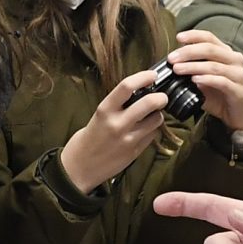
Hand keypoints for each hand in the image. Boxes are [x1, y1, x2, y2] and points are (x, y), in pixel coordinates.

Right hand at [60, 67, 169, 193]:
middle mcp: (117, 124)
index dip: (144, 77)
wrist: (80, 167)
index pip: (127, 86)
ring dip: (158, 115)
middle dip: (161, 97)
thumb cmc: (89, 138)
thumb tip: (140, 92)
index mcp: (104, 110)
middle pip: (149, 102)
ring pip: (156, 120)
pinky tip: (145, 130)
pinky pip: (152, 135)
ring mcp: (128, 139)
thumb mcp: (99, 116)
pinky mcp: (135, 152)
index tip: (152, 76)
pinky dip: (152, 130)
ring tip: (152, 115)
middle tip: (162, 97)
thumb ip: (117, 106)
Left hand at [168, 30, 242, 134]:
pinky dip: (207, 79)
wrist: (239, 115)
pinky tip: (195, 80)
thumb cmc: (220, 95)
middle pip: (210, 49)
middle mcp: (234, 60)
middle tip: (172, 58)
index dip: (194, 35)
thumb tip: (172, 65)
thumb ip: (192, 71)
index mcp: (225, 53)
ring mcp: (238, 75)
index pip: (209, 38)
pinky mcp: (238, 90)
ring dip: (193, 66)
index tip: (178, 37)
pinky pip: (222, 82)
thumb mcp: (203, 80)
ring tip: (178, 69)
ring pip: (214, 65)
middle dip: (188, 52)